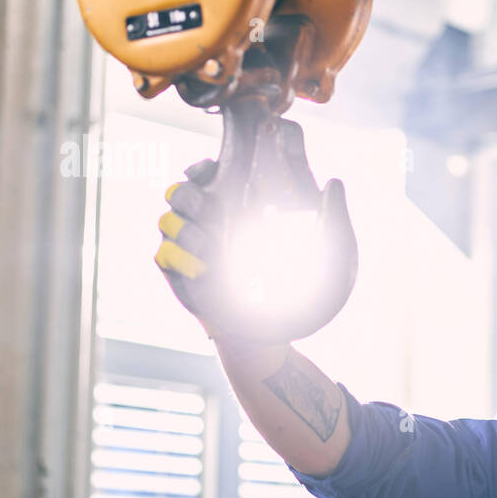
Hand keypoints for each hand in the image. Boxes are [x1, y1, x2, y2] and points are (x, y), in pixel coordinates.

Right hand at [154, 159, 357, 342]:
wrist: (278, 329)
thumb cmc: (304, 287)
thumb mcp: (328, 252)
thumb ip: (332, 217)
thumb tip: (333, 183)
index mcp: (238, 207)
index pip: (206, 174)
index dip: (202, 168)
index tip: (210, 171)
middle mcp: (209, 222)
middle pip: (179, 192)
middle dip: (187, 194)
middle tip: (209, 207)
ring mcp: (191, 247)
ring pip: (167, 220)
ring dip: (184, 227)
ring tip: (210, 245)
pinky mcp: (181, 273)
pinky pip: (163, 254)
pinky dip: (178, 257)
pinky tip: (203, 269)